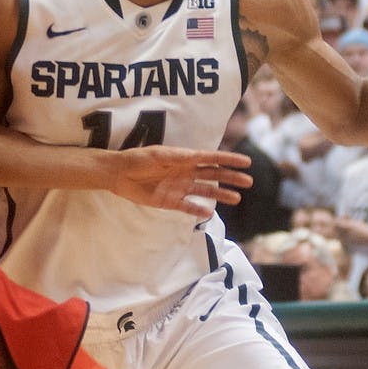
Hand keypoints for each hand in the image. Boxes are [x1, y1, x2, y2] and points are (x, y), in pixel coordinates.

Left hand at [112, 146, 251, 217]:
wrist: (119, 173)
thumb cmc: (139, 159)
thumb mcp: (160, 154)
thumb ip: (179, 157)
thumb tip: (200, 156)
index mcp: (185, 158)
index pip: (211, 158)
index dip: (229, 160)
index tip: (246, 162)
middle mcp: (185, 172)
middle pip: (213, 175)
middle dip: (230, 178)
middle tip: (248, 182)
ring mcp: (179, 187)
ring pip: (204, 191)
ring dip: (220, 194)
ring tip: (236, 199)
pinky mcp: (169, 201)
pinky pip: (188, 207)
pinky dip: (198, 211)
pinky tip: (209, 214)